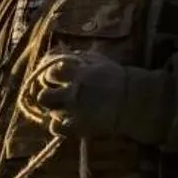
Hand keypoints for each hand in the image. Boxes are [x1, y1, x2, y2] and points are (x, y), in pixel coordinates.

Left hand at [20, 50, 173, 147]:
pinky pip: (57, 129)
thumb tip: (58, 48)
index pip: (50, 74)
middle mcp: (72, 93)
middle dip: (48, 96)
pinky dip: (58, 127)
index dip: (51, 77)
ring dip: (55, 110)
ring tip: (65, 109)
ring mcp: (74, 112)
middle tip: (57, 96)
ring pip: (50, 113)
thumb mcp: (97, 60)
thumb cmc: (115, 78)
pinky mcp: (79, 127)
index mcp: (77, 75)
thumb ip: (77, 56)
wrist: (134, 100)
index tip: (58, 78)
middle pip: (43, 97)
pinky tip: (66, 122)